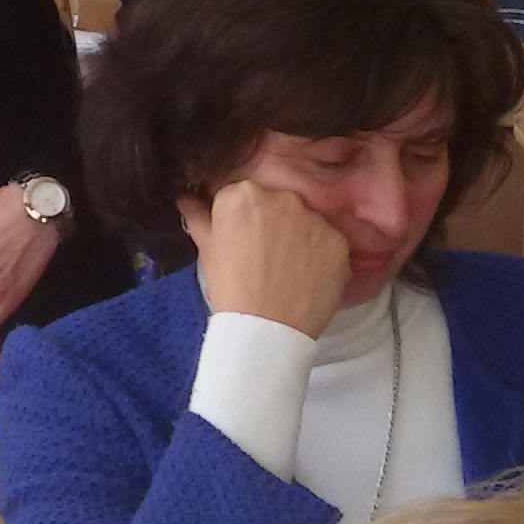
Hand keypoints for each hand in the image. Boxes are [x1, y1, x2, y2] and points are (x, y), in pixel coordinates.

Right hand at [178, 179, 351, 338]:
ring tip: (289, 270)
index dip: (242, 220)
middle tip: (266, 256)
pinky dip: (322, 257)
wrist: (266, 328)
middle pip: (278, 203)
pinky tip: (308, 278)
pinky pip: (330, 243)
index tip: (242, 241)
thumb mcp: (207, 250)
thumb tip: (185, 197)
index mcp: (242, 194)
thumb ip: (197, 217)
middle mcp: (281, 197)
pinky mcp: (338, 241)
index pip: (243, 196)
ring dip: (300, 238)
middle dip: (274, 222)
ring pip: (306, 221)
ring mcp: (314, 218)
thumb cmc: (230, 288)